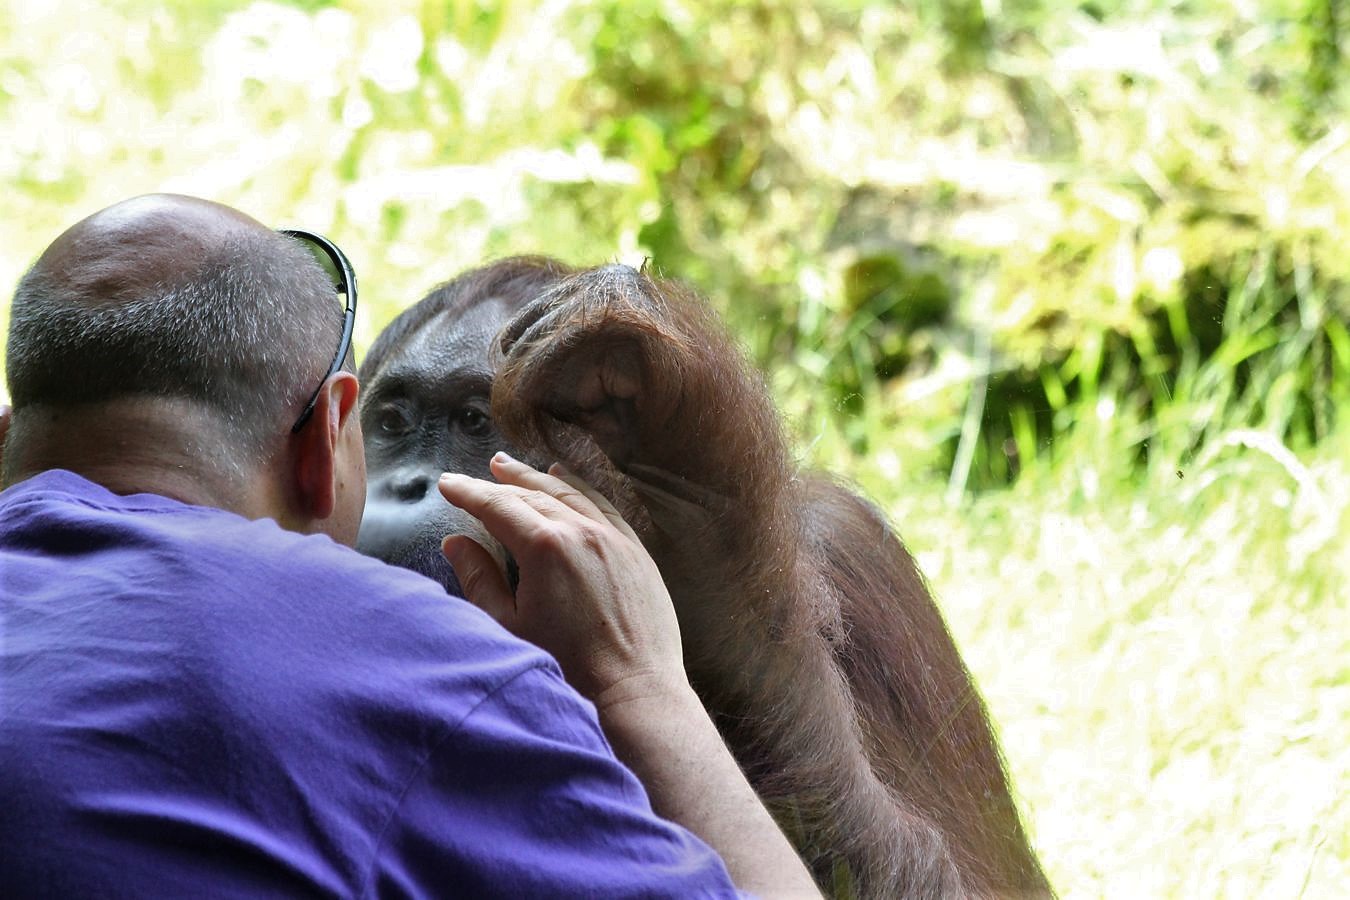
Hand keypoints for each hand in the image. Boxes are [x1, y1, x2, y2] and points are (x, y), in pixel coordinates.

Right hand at [437, 452, 685, 705]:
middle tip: (481, 470)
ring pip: (570, 493)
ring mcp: (613, 538)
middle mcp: (580, 531)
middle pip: (533, 494)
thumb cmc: (567, 666)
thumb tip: (456, 542)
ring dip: (539, 478)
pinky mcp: (635, 551)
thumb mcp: (509, 626)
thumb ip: (479, 579)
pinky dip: (581, 489)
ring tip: (515, 467)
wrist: (634, 688)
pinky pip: (603, 506)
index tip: (447, 483)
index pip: (497, 507)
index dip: (469, 493)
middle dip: (502, 481)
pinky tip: (568, 480)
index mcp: (544, 547)